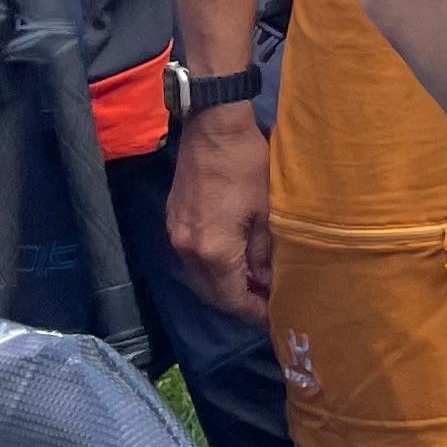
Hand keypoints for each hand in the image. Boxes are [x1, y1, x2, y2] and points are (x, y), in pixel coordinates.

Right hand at [164, 103, 271, 318]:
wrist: (212, 128)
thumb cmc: (247, 165)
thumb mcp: (266, 211)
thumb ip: (264, 253)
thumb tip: (266, 282)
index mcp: (212, 251)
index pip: (231, 298)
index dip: (253, 312)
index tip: (273, 317)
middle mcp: (187, 251)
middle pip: (212, 294)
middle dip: (239, 303)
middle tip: (267, 304)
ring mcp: (175, 236)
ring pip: (201, 278)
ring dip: (225, 287)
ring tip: (255, 285)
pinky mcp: (173, 221)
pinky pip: (193, 259)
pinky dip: (214, 268)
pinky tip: (235, 262)